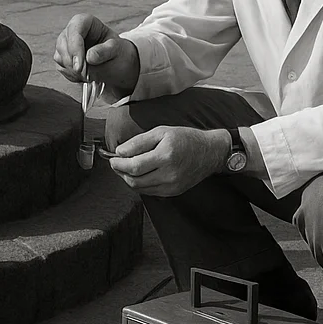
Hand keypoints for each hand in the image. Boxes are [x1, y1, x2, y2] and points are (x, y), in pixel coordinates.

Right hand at [54, 13, 139, 94]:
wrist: (114, 62)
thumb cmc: (115, 51)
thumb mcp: (116, 49)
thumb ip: (104, 52)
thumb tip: (89, 57)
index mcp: (85, 21)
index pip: (74, 31)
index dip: (75, 49)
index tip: (80, 67)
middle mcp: (72, 30)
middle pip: (63, 45)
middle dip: (73, 63)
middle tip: (87, 76)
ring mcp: (65, 43)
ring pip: (59, 57)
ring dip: (73, 71)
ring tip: (90, 76)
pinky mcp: (62, 56)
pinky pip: (60, 67)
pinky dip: (71, 75)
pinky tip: (84, 76)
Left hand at [109, 126, 229, 196]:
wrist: (209, 152)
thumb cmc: (186, 138)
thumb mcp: (161, 131)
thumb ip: (139, 142)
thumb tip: (120, 152)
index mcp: (165, 156)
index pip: (134, 167)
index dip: (119, 164)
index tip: (112, 158)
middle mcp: (169, 174)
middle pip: (135, 181)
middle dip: (121, 173)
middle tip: (116, 163)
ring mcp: (172, 186)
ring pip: (140, 189)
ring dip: (129, 179)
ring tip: (126, 167)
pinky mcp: (173, 192)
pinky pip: (150, 191)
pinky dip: (140, 184)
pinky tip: (140, 173)